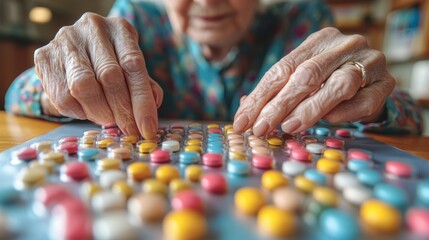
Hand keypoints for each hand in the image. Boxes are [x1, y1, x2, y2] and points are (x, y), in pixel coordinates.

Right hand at [34, 13, 162, 138]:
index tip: (147, 128)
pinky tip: (87, 110)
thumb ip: (144, 85)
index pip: (133, 65)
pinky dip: (79, 112)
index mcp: (119, 29)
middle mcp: (92, 28)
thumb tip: (153, 105)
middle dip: (122, 111)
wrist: (75, 51)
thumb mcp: (132, 68)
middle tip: (129, 130)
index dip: (142, 101)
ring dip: (100, 112)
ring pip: (83, 87)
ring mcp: (65, 41)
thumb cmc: (112, 62)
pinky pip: (63, 96)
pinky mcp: (44, 57)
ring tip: (108, 120)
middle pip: (109, 76)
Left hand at [233, 27, 394, 135]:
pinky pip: (365, 100)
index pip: (283, 69)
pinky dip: (346, 113)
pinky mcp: (386, 81)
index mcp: (317, 41)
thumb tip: (243, 114)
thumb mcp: (303, 81)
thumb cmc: (330, 82)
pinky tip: (330, 121)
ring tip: (289, 127)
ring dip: (311, 109)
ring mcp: (368, 60)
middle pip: (307, 75)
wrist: (373, 81)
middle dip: (280, 105)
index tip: (243, 121)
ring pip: (338, 84)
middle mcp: (343, 45)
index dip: (260, 97)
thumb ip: (277, 94)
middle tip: (261, 128)